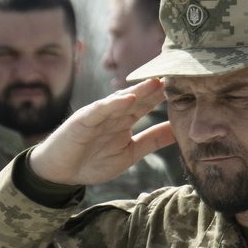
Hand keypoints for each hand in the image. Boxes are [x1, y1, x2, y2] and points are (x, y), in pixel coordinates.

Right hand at [29, 78, 174, 185]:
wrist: (61, 172)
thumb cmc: (93, 161)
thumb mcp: (131, 153)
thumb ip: (152, 140)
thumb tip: (177, 130)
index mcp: (125, 120)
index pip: (148, 104)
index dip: (165, 96)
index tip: (186, 87)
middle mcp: (114, 113)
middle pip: (138, 97)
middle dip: (156, 87)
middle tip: (177, 75)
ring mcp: (98, 114)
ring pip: (121, 99)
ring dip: (138, 91)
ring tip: (156, 82)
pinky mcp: (83, 119)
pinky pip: (100, 109)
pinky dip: (113, 104)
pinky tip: (127, 98)